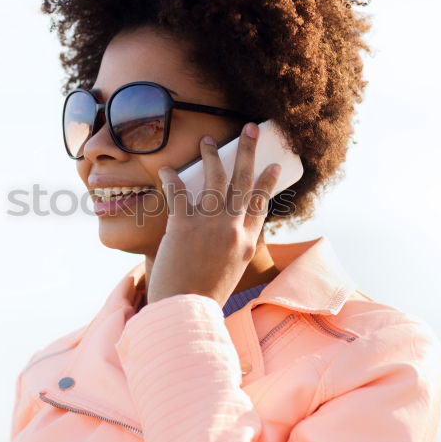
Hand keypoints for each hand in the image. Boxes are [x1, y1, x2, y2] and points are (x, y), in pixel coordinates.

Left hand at [145, 122, 280, 307]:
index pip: (261, 204)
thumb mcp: (228, 272)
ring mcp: (210, 225)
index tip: (273, 165)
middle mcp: (233, 229)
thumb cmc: (202, 297)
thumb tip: (224, 230)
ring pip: (215, 180)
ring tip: (207, 140)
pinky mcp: (184, 225)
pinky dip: (173, 178)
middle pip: (245, 182)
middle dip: (248, 152)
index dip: (268, 182)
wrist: (183, 311)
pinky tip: (167, 169)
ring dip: (211, 156)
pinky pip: (179, 192)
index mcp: (246, 242)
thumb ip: (230, 248)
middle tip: (250, 129)